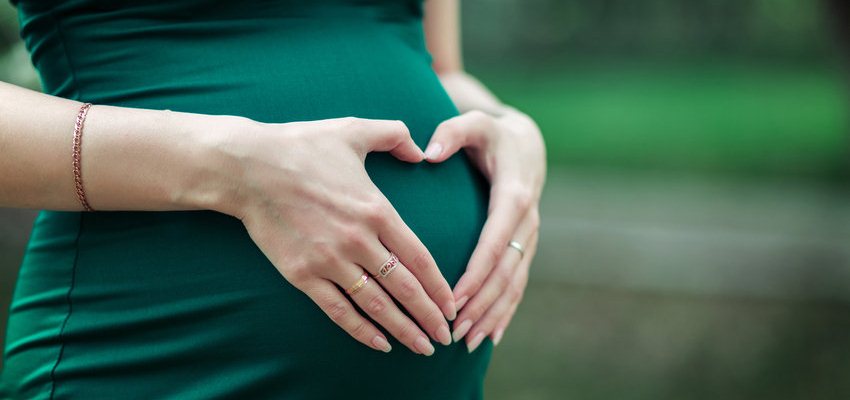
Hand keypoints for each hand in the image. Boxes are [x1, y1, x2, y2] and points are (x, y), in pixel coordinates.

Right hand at [202, 116, 456, 354]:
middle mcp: (357, 240)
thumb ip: (395, 135)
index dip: (440, 287)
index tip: (452, 305)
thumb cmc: (302, 145)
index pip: (419, 258)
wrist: (247, 167)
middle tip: (446, 337)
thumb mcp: (354, 129)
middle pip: (404, 288)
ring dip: (403, 330)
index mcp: (376, 210)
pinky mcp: (302, 274)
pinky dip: (361, 331)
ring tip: (422, 347)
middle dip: (429, 317)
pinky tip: (380, 344)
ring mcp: (329, 261)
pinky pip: (338, 310)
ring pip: (376, 306)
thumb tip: (422, 151)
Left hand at [423, 108, 545, 351]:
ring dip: (492, 315)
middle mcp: (527, 222)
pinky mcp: (525, 249)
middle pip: (505, 272)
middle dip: (481, 304)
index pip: (495, 241)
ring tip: (468, 341)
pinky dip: (505, 312)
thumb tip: (429, 152)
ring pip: (514, 284)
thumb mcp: (475, 124)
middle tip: (454, 329)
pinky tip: (490, 336)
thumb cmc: (491, 134)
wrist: (526, 144)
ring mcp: (529, 239)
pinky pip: (517, 285)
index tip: (454, 298)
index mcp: (513, 196)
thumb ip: (452, 132)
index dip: (476, 272)